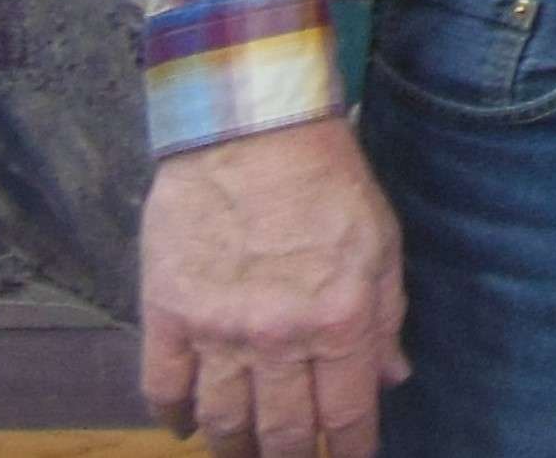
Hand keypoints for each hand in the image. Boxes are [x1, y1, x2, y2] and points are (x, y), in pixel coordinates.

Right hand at [137, 114, 407, 456]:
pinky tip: (186, 428)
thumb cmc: (329, 182)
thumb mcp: (381, 244)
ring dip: (235, 449)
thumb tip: (391, 378)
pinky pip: (164, 387)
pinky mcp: (167, 314)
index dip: (352, 447)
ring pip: (224, 422)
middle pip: (283, 432)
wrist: (253, 131)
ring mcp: (217, 330)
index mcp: (339, 321)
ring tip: (244, 455)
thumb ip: (387, 317)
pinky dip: (174, 417)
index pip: (347, 413)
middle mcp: (278, 338)